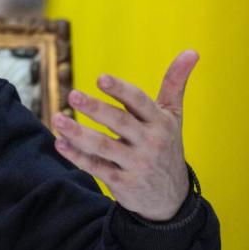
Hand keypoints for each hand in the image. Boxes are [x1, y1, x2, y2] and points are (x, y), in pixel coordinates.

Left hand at [51, 50, 198, 220]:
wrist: (171, 199)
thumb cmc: (166, 145)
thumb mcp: (173, 116)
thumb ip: (175, 83)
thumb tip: (192, 51)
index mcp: (160, 122)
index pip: (140, 102)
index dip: (120, 90)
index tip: (100, 78)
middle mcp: (150, 143)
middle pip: (120, 122)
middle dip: (95, 108)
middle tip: (72, 95)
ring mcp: (136, 164)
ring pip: (104, 146)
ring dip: (78, 133)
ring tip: (57, 118)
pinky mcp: (122, 183)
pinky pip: (97, 168)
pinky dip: (77, 156)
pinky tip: (60, 142)